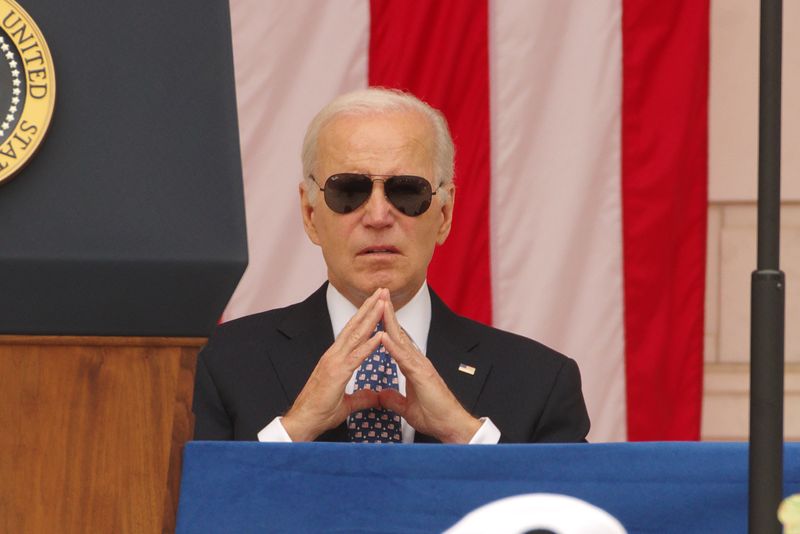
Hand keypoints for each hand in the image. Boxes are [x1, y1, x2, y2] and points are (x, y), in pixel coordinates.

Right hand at [282, 288, 386, 440]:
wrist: (302, 422)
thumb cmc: (319, 412)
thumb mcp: (346, 403)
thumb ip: (361, 397)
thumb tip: (375, 396)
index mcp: (336, 359)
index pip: (354, 332)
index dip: (366, 316)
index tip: (378, 302)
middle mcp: (334, 355)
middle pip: (355, 326)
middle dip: (370, 307)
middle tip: (382, 290)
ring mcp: (334, 362)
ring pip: (356, 335)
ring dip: (371, 317)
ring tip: (382, 302)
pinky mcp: (336, 374)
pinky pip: (356, 357)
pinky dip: (369, 345)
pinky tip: (380, 335)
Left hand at [377, 297, 481, 442]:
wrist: (452, 426)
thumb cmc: (435, 416)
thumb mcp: (407, 408)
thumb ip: (395, 399)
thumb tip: (382, 395)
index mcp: (413, 367)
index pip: (396, 341)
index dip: (385, 326)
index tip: (374, 312)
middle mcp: (417, 361)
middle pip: (398, 333)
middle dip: (387, 314)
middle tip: (378, 294)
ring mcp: (421, 366)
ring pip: (401, 340)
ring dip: (389, 322)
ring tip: (379, 304)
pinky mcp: (423, 375)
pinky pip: (405, 359)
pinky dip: (393, 346)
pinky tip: (383, 336)